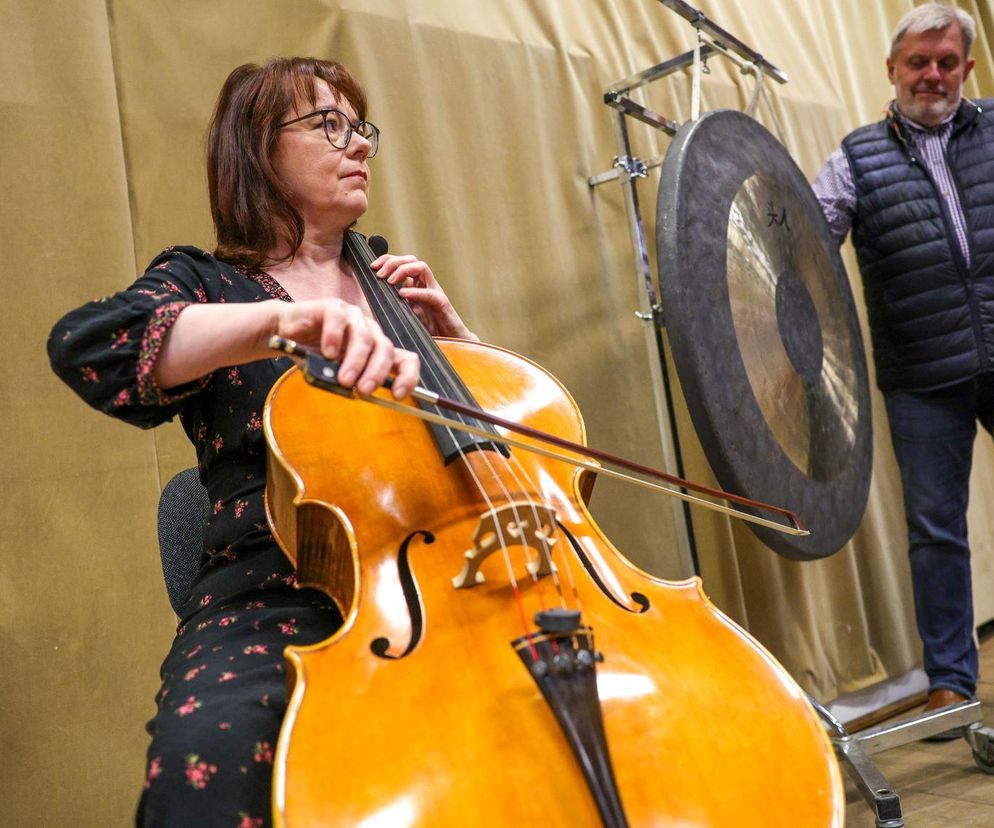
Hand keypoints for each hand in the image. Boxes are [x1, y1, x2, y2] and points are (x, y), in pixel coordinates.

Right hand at [275, 299, 419, 397]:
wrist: (284, 334)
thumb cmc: (313, 355)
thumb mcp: (336, 374)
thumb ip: (350, 381)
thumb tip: (359, 394)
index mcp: (377, 349)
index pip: (405, 360)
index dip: (408, 376)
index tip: (397, 395)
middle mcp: (370, 331)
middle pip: (386, 349)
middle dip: (377, 372)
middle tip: (364, 390)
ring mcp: (353, 316)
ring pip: (365, 337)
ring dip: (356, 361)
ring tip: (344, 380)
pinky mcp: (333, 306)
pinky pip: (339, 320)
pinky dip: (334, 338)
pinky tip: (327, 354)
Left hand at [371, 254, 478, 340]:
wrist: (451, 343)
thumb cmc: (428, 331)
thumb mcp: (405, 314)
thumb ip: (394, 303)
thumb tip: (374, 298)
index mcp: (416, 285)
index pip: (402, 262)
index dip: (386, 260)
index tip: (373, 267)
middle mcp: (425, 285)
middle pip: (411, 260)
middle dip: (393, 262)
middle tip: (380, 273)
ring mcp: (435, 292)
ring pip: (422, 267)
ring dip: (403, 270)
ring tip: (390, 281)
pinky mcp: (442, 304)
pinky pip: (430, 293)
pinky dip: (416, 292)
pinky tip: (403, 294)